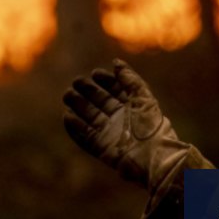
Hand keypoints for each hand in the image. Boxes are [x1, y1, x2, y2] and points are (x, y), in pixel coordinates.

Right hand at [62, 59, 185, 187]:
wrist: (151, 155)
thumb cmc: (150, 125)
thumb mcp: (142, 97)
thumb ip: (129, 79)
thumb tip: (115, 62)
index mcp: (133, 107)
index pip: (116, 90)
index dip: (106, 81)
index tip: (95, 73)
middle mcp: (120, 119)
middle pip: (100, 102)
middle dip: (88, 91)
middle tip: (76, 82)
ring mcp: (110, 134)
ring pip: (90, 117)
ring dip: (78, 106)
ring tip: (67, 95)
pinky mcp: (101, 148)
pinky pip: (84, 137)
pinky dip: (75, 128)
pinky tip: (67, 116)